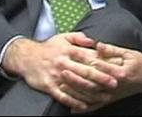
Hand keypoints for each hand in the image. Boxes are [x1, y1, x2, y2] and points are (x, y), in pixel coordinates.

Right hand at [2, 33, 117, 112]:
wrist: (26, 56)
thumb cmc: (48, 47)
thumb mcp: (64, 37)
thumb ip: (80, 38)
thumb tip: (94, 41)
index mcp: (70, 51)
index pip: (90, 57)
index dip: (105, 63)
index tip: (116, 67)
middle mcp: (64, 63)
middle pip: (86, 72)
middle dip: (102, 78)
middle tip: (115, 84)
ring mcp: (56, 76)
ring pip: (77, 86)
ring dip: (92, 92)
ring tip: (105, 97)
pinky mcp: (49, 86)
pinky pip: (63, 96)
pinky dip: (74, 101)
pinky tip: (84, 105)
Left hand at [66, 42, 141, 111]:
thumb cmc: (140, 63)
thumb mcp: (129, 53)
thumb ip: (112, 50)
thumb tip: (98, 45)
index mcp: (120, 72)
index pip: (98, 65)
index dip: (84, 59)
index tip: (72, 52)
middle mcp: (115, 85)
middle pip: (91, 82)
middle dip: (75, 76)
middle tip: (62, 69)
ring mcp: (112, 95)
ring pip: (91, 96)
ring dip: (75, 92)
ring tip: (62, 86)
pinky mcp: (111, 100)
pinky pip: (95, 106)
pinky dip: (84, 108)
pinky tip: (72, 108)